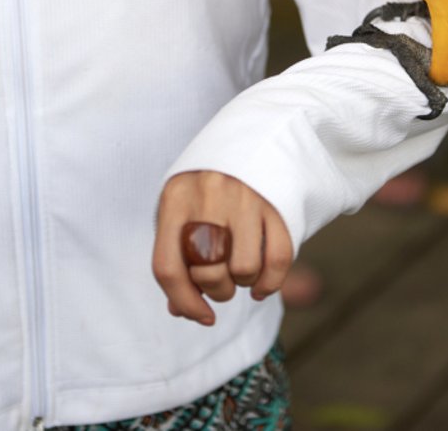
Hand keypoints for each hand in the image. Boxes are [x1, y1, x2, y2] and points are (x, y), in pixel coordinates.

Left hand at [152, 171, 293, 325]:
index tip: (200, 315)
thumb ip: (177, 251)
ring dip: (245, 283)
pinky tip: (264, 287)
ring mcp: (247, 196)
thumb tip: (181, 309)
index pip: (168, 268)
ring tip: (242, 270)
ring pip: (244, 269)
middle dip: (218, 290)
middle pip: (208, 272)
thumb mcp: (183, 205)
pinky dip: (271, 283)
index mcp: (176, 197)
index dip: (182, 302)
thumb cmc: (210, 181)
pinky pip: (278, 259)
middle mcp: (209, 195)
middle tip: (223, 280)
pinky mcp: (279, 201)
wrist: (256, 132)